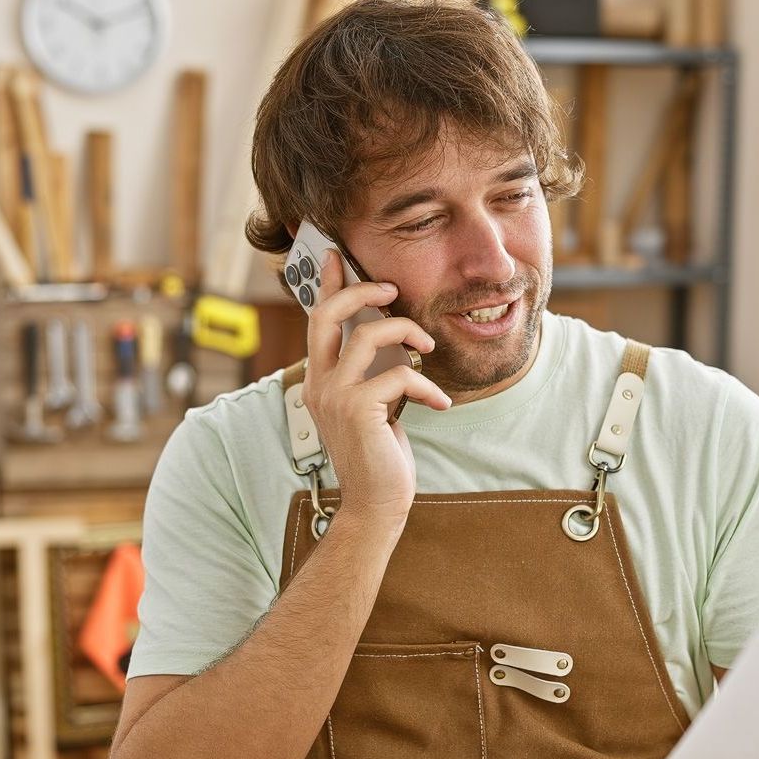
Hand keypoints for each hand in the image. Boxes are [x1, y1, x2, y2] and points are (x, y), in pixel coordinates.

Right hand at [301, 249, 449, 529]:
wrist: (375, 504)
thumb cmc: (379, 456)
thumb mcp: (373, 405)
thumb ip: (372, 372)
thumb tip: (393, 334)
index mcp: (320, 379)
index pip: (318, 321)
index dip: (326, 285)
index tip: (334, 254)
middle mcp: (319, 383)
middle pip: (327, 315)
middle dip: (361, 292)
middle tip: (391, 290)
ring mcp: (335, 397)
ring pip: (368, 336)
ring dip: (406, 333)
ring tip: (428, 347)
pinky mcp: (358, 411)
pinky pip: (398, 375)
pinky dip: (426, 385)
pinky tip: (440, 402)